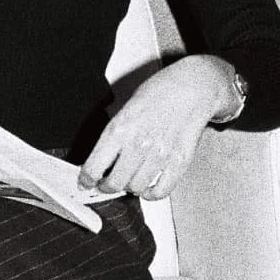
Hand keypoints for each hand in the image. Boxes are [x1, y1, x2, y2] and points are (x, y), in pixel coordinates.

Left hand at [78, 55, 239, 199]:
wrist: (193, 86)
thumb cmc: (160, 92)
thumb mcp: (127, 107)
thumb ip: (115, 134)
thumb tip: (102, 158)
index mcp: (120, 128)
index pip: (94, 167)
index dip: (86, 179)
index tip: (86, 182)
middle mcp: (138, 144)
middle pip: (114, 183)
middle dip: (107, 186)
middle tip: (107, 184)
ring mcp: (160, 155)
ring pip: (135, 188)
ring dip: (130, 187)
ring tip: (131, 179)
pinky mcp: (179, 162)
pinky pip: (161, 190)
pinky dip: (152, 193)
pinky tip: (149, 186)